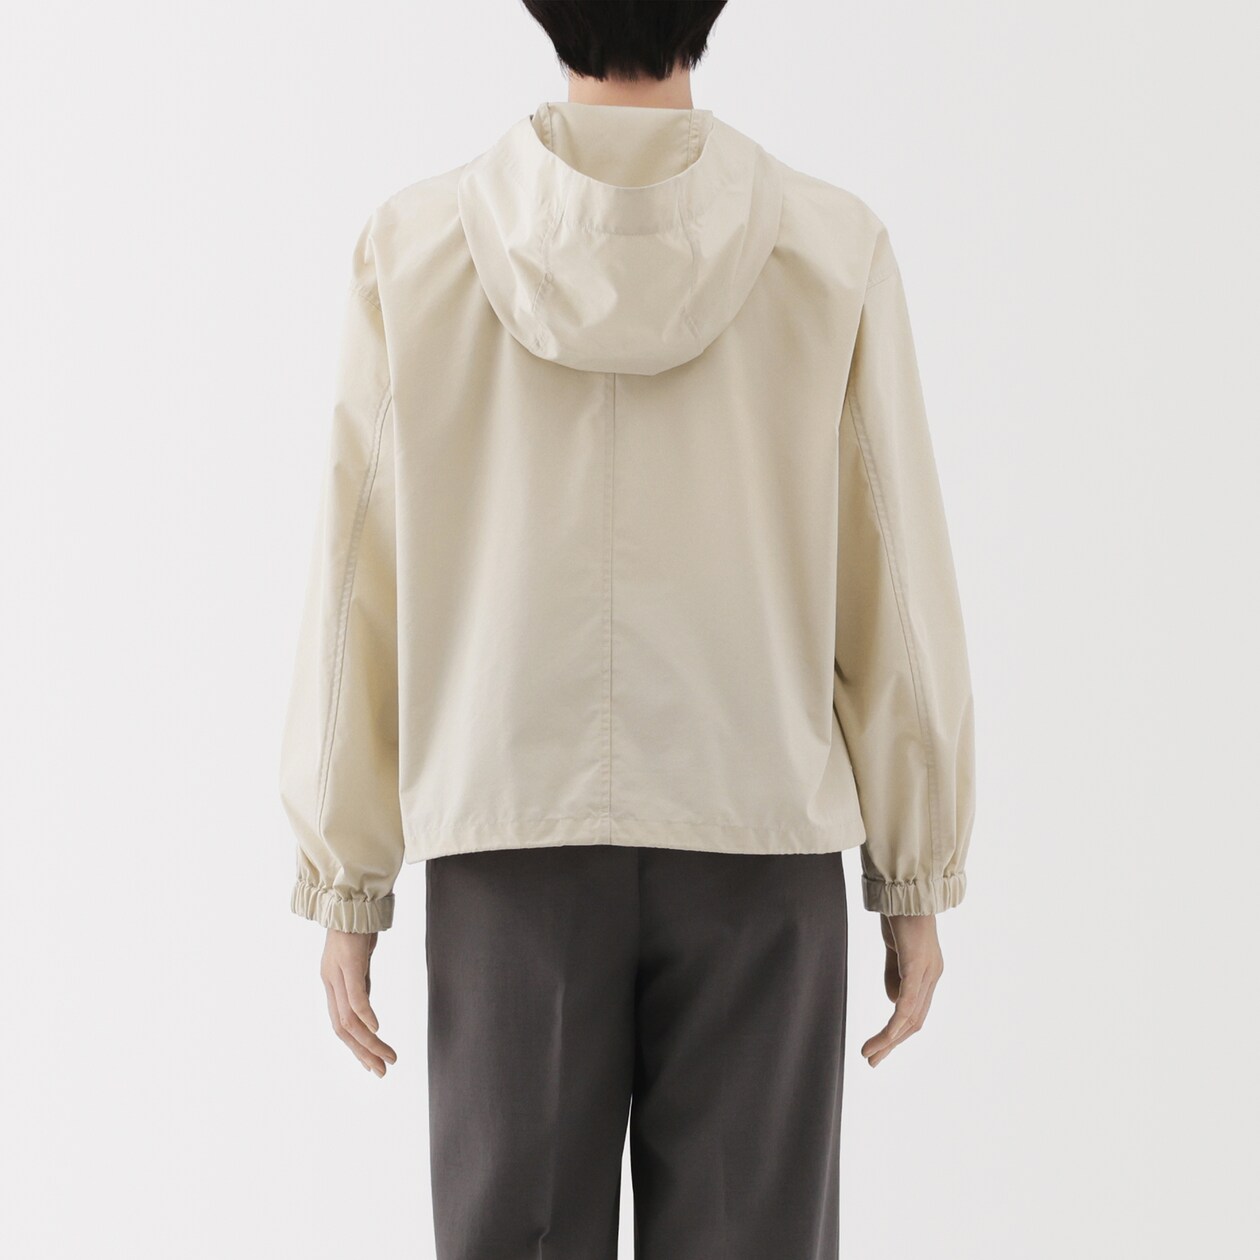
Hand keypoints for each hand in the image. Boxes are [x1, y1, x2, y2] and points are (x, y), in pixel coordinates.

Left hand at [320, 928, 397, 1076]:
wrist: (352, 897)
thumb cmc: (357, 927)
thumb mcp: (360, 961)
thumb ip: (361, 984)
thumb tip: (368, 1010)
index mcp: (332, 983)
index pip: (341, 1025)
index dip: (355, 1047)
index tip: (373, 1064)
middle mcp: (330, 982)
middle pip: (342, 1029)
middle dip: (362, 1053)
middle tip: (381, 1071)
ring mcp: (337, 974)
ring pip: (349, 1019)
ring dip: (369, 1043)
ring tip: (388, 1057)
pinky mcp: (349, 963)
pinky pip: (356, 996)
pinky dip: (366, 1015)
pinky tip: (377, 1030)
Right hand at [860, 914, 943, 1067]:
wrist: (904, 888)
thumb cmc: (898, 913)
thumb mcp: (894, 948)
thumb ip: (894, 973)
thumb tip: (893, 1001)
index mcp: (927, 972)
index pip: (915, 1011)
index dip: (897, 1031)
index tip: (878, 1046)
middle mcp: (932, 976)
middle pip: (915, 1021)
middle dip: (893, 1043)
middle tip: (872, 1060)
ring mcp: (927, 973)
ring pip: (911, 1018)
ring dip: (889, 1040)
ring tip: (869, 1054)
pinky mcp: (917, 968)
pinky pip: (906, 1005)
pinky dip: (894, 1025)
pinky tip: (882, 1039)